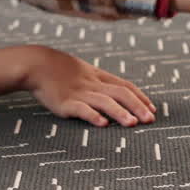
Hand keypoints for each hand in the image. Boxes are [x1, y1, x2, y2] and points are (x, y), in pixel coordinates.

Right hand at [0, 45, 155, 126]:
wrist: (37, 65)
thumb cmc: (60, 70)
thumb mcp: (84, 71)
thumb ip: (99, 82)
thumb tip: (115, 94)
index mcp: (99, 77)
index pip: (126, 86)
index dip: (141, 97)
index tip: (153, 109)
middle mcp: (93, 84)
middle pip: (121, 93)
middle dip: (138, 106)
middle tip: (150, 120)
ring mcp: (80, 93)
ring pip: (105, 102)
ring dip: (120, 113)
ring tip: (133, 124)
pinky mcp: (66, 103)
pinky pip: (82, 109)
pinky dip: (94, 116)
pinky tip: (103, 124)